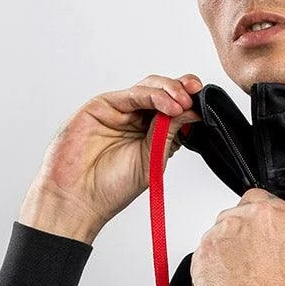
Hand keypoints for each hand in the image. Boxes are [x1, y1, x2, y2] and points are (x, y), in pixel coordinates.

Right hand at [17, 72, 203, 242]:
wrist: (79, 197)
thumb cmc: (111, 187)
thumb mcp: (152, 160)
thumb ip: (169, 134)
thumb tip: (191, 111)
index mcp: (151, 134)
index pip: (174, 110)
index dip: (189, 103)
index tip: (206, 104)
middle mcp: (136, 120)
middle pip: (163, 93)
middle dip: (183, 90)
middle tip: (196, 95)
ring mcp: (119, 110)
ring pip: (149, 88)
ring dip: (170, 90)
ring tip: (183, 102)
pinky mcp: (103, 105)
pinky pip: (132, 94)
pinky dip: (153, 96)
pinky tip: (168, 105)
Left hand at [191, 187, 284, 285]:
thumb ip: (280, 235)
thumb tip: (272, 239)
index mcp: (277, 214)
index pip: (257, 200)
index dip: (254, 220)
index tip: (254, 233)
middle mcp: (247, 217)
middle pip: (233, 217)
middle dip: (237, 238)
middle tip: (247, 262)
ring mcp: (221, 233)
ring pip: (217, 237)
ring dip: (223, 254)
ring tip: (238, 278)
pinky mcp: (202, 251)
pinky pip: (203, 257)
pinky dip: (210, 270)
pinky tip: (226, 285)